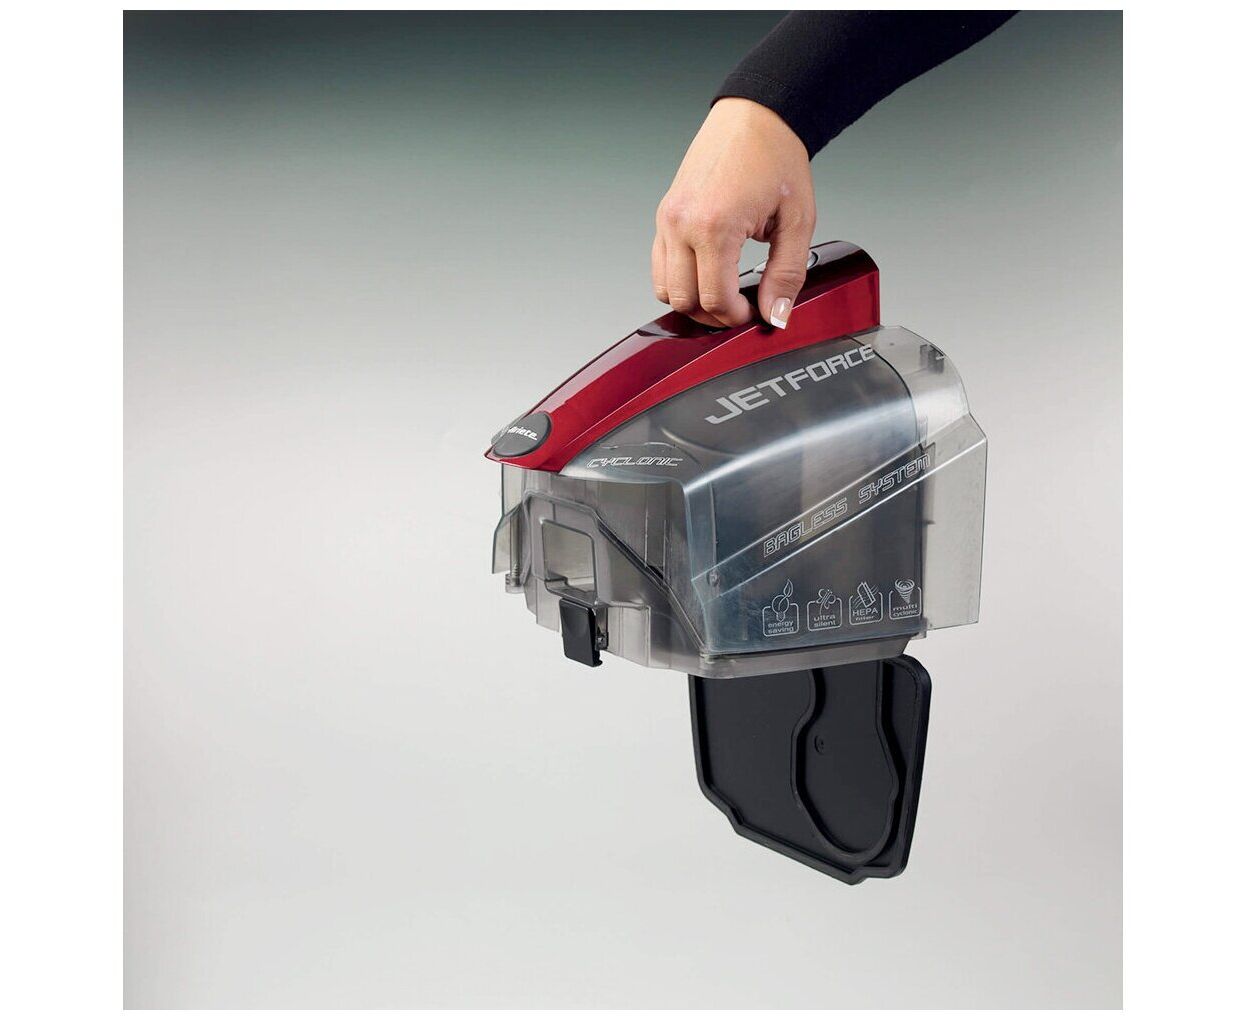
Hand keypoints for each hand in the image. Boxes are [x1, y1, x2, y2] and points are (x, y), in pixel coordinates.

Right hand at [653, 97, 815, 328]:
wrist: (755, 116)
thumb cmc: (775, 158)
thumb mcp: (796, 221)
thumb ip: (787, 274)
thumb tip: (776, 314)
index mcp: (715, 226)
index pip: (715, 300)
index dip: (737, 317)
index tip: (755, 312)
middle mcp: (683, 224)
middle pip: (685, 301)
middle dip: (714, 315)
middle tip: (741, 307)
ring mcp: (668, 219)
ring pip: (666, 289)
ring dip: (693, 301)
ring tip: (723, 294)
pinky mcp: (664, 215)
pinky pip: (660, 266)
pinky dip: (679, 281)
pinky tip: (707, 275)